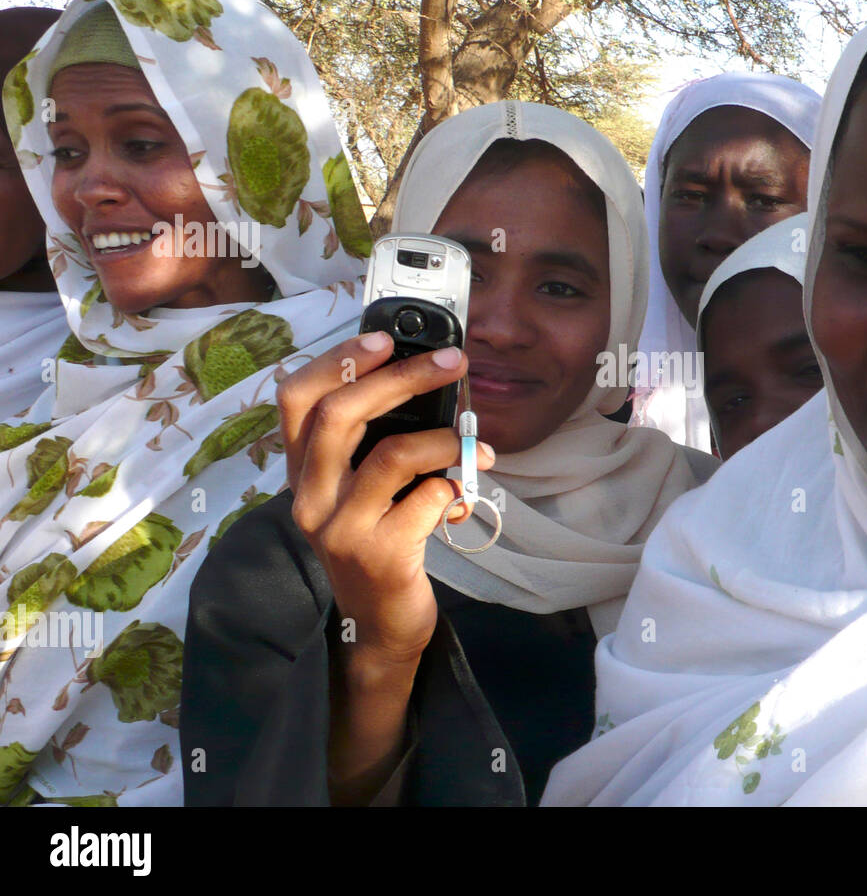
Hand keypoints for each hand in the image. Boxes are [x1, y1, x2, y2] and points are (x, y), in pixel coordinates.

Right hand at [277, 332, 494, 667]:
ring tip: (473, 446)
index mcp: (303, 471)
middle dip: (402, 379)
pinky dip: (453, 488)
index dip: (336, 361)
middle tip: (450, 364)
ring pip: (392, 455)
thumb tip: (429, 382)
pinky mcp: (379, 555)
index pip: (296, 399)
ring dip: (444, 439)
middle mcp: (311, 497)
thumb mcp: (362, 490)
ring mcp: (341, 528)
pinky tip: (461, 496)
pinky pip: (426, 499)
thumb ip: (375, 444)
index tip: (383, 339)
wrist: (380, 624)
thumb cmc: (379, 541)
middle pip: (341, 414)